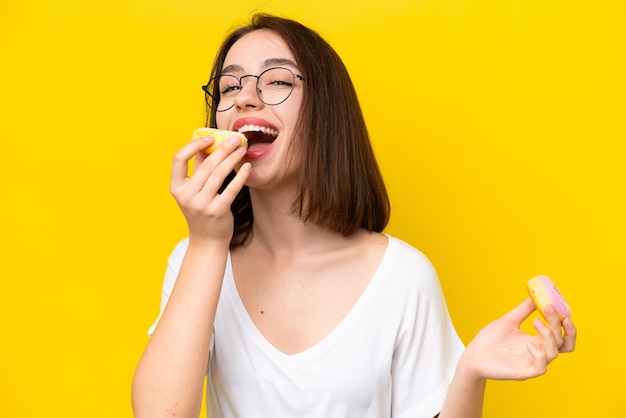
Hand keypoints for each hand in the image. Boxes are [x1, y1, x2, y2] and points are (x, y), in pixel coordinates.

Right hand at [169, 135, 249, 243]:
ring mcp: (201, 204)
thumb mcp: (193, 191)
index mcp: (176, 187)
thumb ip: (197, 170)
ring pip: (219, 174)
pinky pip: (232, 188)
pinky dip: (241, 175)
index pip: (178, 158)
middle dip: (222, 148)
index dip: (193, 145)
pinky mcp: (217, 211)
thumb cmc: (201, 211)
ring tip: (242, 150)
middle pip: (205, 164)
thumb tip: (206, 145)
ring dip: (232, 158)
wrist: (207, 240)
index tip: (209, 138)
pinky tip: (247, 167)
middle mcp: (186, 196)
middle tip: (235, 139)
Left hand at [462, 297, 576, 380]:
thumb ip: (523, 310)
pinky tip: (529, 344)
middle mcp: (538, 353)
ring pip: (554, 354)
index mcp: (537, 341)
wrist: (473, 354)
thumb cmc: (490, 339)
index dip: (566, 325)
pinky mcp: (523, 372)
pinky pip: (541, 368)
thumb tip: (535, 295)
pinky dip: (540, 356)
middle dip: (562, 327)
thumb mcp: (509, 320)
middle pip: (563, 344)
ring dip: (549, 336)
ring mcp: (531, 363)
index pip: (562, 337)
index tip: (559, 308)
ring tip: (535, 322)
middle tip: (550, 309)